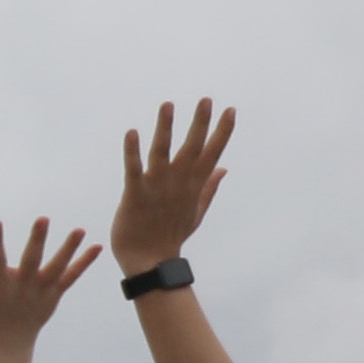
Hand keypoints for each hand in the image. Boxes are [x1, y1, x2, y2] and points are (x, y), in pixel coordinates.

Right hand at [0, 217, 104, 345]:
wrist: (7, 343)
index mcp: (0, 285)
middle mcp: (23, 287)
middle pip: (31, 261)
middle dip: (37, 241)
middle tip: (43, 219)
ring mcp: (41, 291)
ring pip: (57, 268)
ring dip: (69, 249)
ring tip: (80, 230)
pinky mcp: (55, 294)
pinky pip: (71, 277)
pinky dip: (84, 263)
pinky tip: (97, 247)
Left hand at [113, 99, 234, 265]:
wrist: (149, 263)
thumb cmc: (170, 236)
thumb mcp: (195, 211)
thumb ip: (209, 188)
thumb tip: (224, 169)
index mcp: (192, 186)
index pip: (211, 154)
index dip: (221, 132)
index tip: (231, 110)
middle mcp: (177, 183)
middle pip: (192, 149)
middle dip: (199, 124)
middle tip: (206, 99)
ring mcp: (157, 188)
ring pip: (162, 152)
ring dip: (165, 128)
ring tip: (167, 104)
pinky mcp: (135, 194)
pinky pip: (133, 169)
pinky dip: (133, 152)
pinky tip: (132, 132)